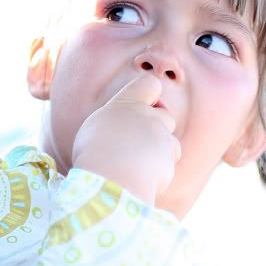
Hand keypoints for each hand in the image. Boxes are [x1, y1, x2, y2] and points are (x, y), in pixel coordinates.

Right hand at [72, 74, 180, 205]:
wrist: (109, 181)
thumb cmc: (93, 156)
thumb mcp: (95, 130)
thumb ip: (115, 123)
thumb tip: (121, 130)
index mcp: (127, 104)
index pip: (150, 84)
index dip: (150, 96)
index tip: (140, 111)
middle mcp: (148, 118)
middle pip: (166, 116)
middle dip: (158, 129)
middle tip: (138, 146)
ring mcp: (162, 139)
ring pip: (172, 144)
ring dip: (160, 154)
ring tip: (138, 168)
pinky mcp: (169, 162)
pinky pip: (168, 167)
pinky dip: (159, 175)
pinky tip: (141, 181)